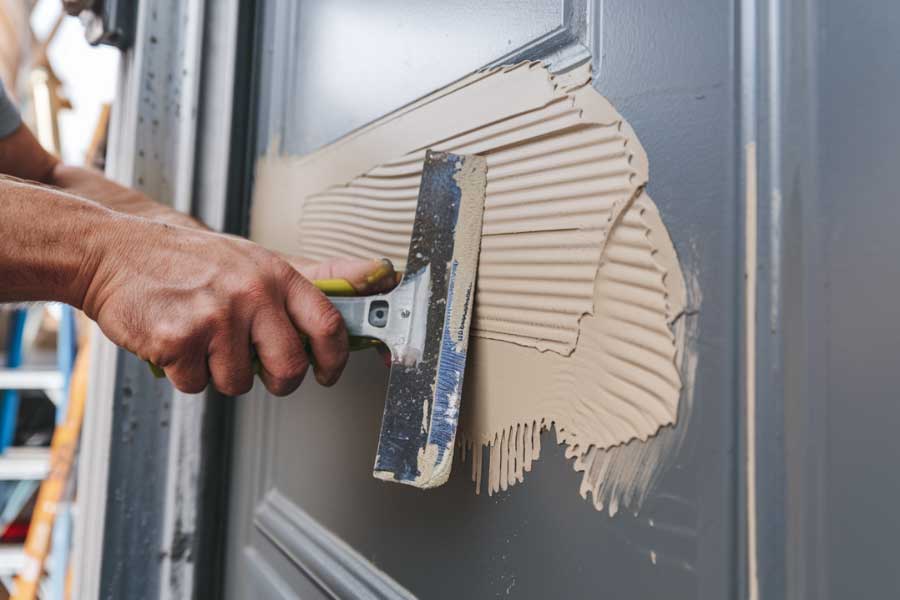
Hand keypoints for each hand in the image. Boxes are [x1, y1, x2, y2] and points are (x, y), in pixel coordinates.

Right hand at [81, 217, 392, 395]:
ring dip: (220, 373)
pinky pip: (196, 384)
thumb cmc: (187, 260)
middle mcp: (251, 293)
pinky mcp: (178, 339)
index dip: (335, 359)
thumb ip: (310, 276)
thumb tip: (377, 273)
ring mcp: (215, 317)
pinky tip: (175, 341)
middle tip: (263, 373)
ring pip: (238, 383)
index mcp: (274, 274)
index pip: (327, 325)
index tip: (328, 372)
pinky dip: (184, 373)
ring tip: (203, 339)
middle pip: (289, 368)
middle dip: (279, 382)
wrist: (112, 252)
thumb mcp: (252, 258)